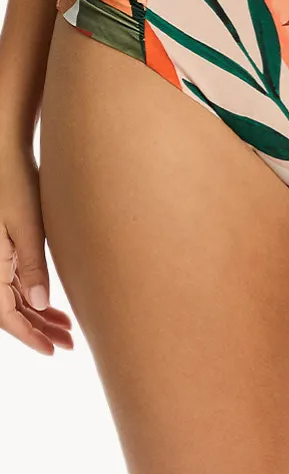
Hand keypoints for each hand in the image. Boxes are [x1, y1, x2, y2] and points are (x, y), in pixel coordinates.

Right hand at [0, 142, 73, 353]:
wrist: (5, 152)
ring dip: (37, 314)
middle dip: (38, 329)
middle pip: (9, 309)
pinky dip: (32, 294)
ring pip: (13, 296)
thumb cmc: (14, 183)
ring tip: (66, 327)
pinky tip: (51, 302)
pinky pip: (13, 280)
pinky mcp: (2, 245)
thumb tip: (40, 305)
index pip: (5, 315)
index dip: (29, 336)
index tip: (53, 350)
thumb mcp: (27, 226)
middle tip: (68, 343)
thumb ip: (32, 266)